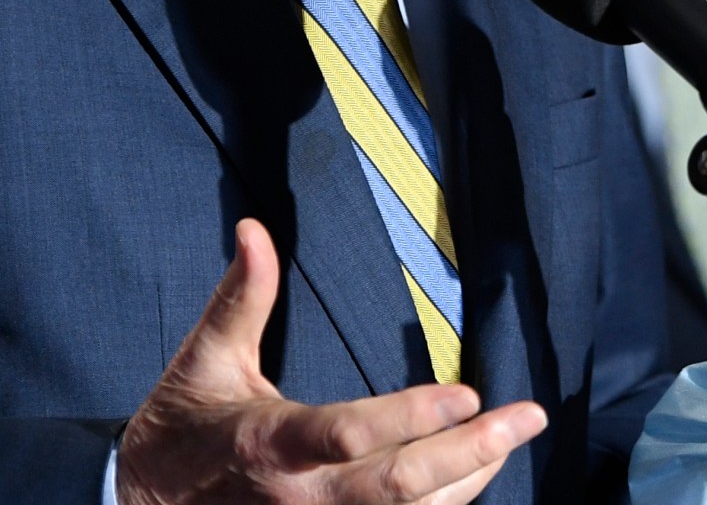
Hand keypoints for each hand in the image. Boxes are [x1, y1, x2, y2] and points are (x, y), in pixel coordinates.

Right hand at [118, 219, 545, 504]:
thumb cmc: (180, 430)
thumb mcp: (204, 359)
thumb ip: (241, 296)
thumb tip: (255, 228)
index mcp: (270, 443)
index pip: (352, 434)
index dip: (413, 416)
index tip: (467, 392)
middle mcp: (300, 497)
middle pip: (399, 487)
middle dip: (472, 454)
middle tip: (526, 417)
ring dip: (467, 483)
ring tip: (510, 439)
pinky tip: (472, 480)